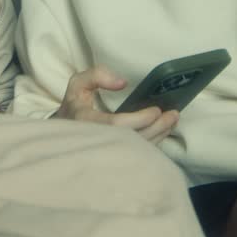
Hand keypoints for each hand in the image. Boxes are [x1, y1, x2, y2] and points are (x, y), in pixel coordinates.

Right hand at [55, 66, 179, 144]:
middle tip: (173, 115)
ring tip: (172, 121)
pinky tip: (163, 131)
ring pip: (139, 151)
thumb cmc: (74, 108)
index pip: (117, 124)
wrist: (63, 137)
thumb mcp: (78, 84)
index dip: (140, 118)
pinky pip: (139, 155)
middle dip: (157, 128)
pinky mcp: (116, 161)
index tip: (156, 110)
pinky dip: (154, 143)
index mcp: (86, 123)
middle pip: (134, 139)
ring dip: (160, 136)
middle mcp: (97, 143)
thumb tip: (122, 83)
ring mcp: (107, 155)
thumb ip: (96, 75)